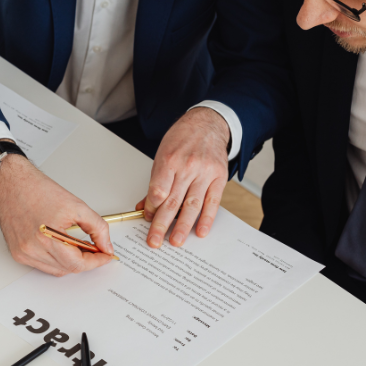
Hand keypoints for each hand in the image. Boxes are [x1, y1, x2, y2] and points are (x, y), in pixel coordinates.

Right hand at [0, 155, 114, 276]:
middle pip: (68, 269)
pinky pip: (42, 265)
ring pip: (56, 270)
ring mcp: (23, 253)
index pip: (78, 263)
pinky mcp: (17, 253)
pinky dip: (55, 260)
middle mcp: (32, 249)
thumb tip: (106, 246)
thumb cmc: (37, 190)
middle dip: (85, 261)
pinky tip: (59, 245)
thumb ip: (97, 228)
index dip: (96, 262)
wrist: (11, 183)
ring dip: (70, 261)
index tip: (105, 256)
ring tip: (76, 244)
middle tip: (94, 248)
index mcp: (47, 237)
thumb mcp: (76, 205)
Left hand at [137, 107, 229, 248]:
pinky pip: (213, 202)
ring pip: (192, 204)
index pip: (158, 191)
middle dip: (162, 224)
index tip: (148, 219)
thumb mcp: (162, 155)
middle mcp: (187, 167)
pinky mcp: (219, 177)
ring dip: (183, 226)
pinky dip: (207, 218)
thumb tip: (145, 206)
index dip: (152, 208)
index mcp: (169, 160)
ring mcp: (205, 173)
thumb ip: (155, 182)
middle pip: (173, 201)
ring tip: (176, 241)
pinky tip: (201, 231)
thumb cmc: (182, 139)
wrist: (207, 123)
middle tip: (154, 241)